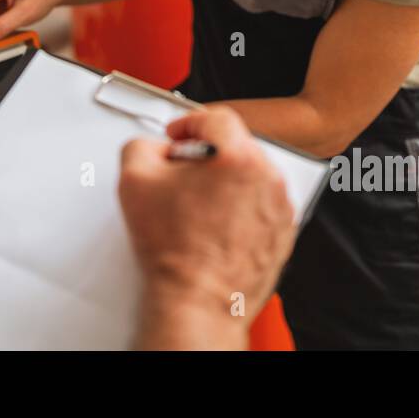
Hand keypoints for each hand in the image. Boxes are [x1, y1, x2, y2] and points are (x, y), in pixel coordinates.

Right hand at [118, 106, 295, 349]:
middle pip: (236, 145)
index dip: (189, 123)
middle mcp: (266, 176)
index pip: (215, 117)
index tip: (177, 136)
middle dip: (207, 155)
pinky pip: (261, 204)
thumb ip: (142, 146)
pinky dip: (242, 207)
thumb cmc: (174, 250)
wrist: (197, 300)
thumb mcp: (134, 182)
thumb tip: (154, 147)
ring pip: (250, 175)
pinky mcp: (284, 231)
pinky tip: (215, 225)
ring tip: (197, 206)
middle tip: (181, 175)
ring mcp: (279, 206)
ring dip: (226, 180)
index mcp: (236, 156)